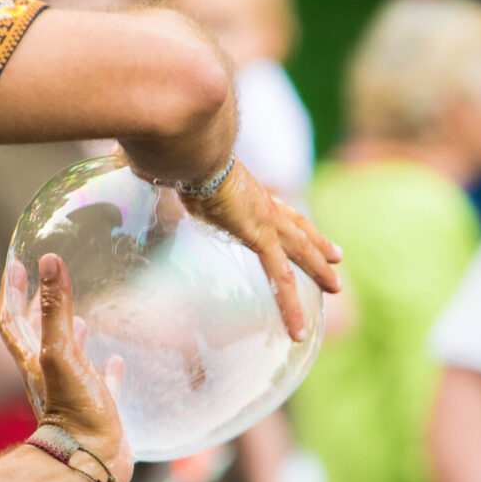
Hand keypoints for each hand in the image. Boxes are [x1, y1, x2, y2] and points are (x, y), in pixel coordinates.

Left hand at [0, 254, 132, 481]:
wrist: (93, 462)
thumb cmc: (73, 410)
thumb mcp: (61, 353)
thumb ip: (56, 309)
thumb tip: (49, 260)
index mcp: (33, 361)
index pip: (12, 321)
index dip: (11, 293)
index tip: (16, 265)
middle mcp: (49, 375)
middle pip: (38, 337)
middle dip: (40, 310)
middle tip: (47, 285)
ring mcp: (73, 393)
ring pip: (69, 359)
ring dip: (72, 337)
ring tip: (82, 317)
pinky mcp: (98, 409)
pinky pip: (102, 384)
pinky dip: (107, 369)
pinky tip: (116, 359)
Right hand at [180, 160, 342, 341]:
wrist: (196, 151)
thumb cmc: (183, 158)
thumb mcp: (184, 174)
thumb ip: (176, 177)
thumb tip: (142, 165)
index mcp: (249, 193)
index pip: (279, 210)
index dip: (295, 220)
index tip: (308, 227)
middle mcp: (264, 205)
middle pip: (299, 229)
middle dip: (318, 246)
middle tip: (338, 259)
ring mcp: (266, 221)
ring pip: (300, 253)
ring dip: (318, 270)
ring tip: (336, 287)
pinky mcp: (261, 237)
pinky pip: (280, 280)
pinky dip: (290, 307)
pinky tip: (296, 329)